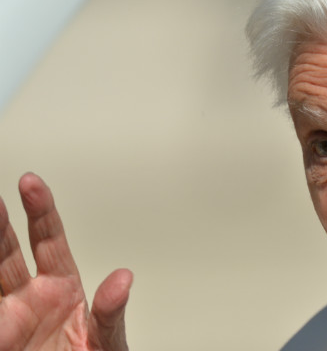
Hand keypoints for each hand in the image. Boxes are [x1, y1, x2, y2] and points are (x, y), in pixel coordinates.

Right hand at [0, 173, 132, 350]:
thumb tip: (123, 279)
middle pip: (8, 250)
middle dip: (0, 223)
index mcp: (62, 288)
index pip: (49, 240)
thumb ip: (111, 312)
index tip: (30, 183)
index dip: (39, 210)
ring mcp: (9, 316)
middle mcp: (31, 297)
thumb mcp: (108, 341)